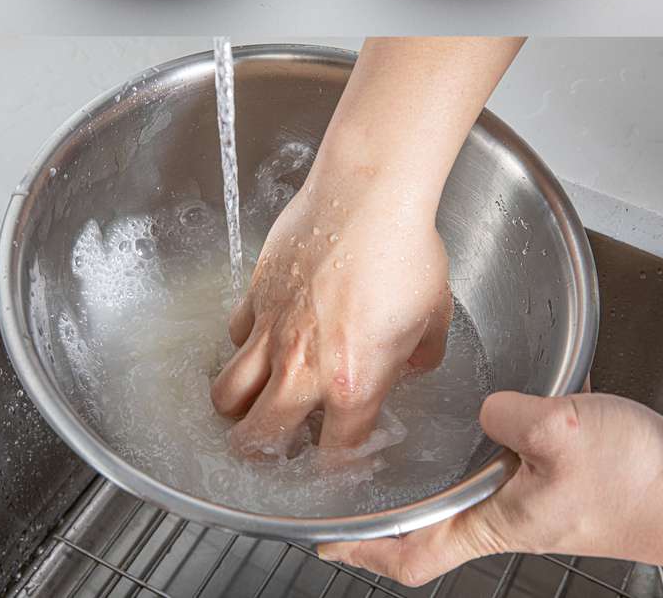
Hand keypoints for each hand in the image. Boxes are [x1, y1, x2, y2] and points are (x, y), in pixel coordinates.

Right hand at [210, 150, 451, 453]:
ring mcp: (272, 333)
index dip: (335, 466)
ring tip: (251, 405)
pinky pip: (235, 337)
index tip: (337, 461)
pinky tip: (263, 340)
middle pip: (258, 438)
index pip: (334, 453)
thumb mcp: (435, 315)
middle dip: (264, 453)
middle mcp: (303, 368)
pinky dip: (244, 346)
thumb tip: (412, 362)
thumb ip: (421, 354)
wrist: (368, 195)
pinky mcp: (255, 297)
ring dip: (237, 408)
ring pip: (227, 396)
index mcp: (355, 383)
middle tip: (274, 446)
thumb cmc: (407, 250)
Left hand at [319, 393, 662, 585]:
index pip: (411, 554)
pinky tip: (485, 424)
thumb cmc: (633, 481)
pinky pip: (503, 476)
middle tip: (353, 492)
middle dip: (387, 518)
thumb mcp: (561, 431)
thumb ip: (510, 414)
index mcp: (496, 521)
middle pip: (430, 532)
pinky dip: (477, 460)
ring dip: (430, 487)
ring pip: (465, 502)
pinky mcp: (564, 486)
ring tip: (402, 456)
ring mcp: (537, 505)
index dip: (364, 552)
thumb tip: (484, 408)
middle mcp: (511, 519)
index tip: (327, 539)